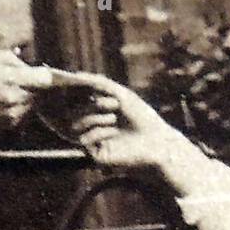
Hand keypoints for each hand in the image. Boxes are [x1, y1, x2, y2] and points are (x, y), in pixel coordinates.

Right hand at [0, 49, 52, 128]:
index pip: (45, 80)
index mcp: (12, 79)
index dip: (46, 76)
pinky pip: (18, 116)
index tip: (43, 74)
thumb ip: (10, 58)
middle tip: (13, 81)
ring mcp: (10, 115)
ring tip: (1, 92)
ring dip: (22, 98)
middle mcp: (14, 99)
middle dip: (30, 86)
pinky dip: (13, 110)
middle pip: (37, 93)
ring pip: (28, 105)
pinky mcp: (4, 127)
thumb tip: (26, 63)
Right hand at [60, 73, 180, 168]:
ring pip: (76, 125)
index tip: (79, 88)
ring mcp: (93, 141)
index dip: (75, 94)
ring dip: (95, 118)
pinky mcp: (96, 155)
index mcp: (96, 111)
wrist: (156, 141)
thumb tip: (76, 74)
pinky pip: (83, 140)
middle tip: (113, 105)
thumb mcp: (120, 94)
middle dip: (92, 105)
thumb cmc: (141, 116)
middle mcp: (92, 126)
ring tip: (114, 118)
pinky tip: (113, 133)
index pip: (75, 100)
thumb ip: (99, 83)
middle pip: (73, 111)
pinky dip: (98, 132)